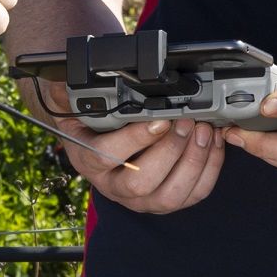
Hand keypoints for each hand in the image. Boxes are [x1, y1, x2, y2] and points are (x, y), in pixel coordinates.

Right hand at [28, 76, 223, 212]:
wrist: (97, 138)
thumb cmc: (89, 118)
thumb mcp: (71, 101)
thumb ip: (67, 90)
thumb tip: (63, 76)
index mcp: (88, 161)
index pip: (107, 157)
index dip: (136, 140)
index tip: (159, 119)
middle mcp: (113, 187)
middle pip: (142, 183)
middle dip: (171, 151)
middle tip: (187, 121)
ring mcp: (141, 200)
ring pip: (170, 196)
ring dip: (193, 162)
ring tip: (203, 130)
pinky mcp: (166, 200)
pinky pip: (192, 195)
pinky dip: (209, 169)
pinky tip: (213, 141)